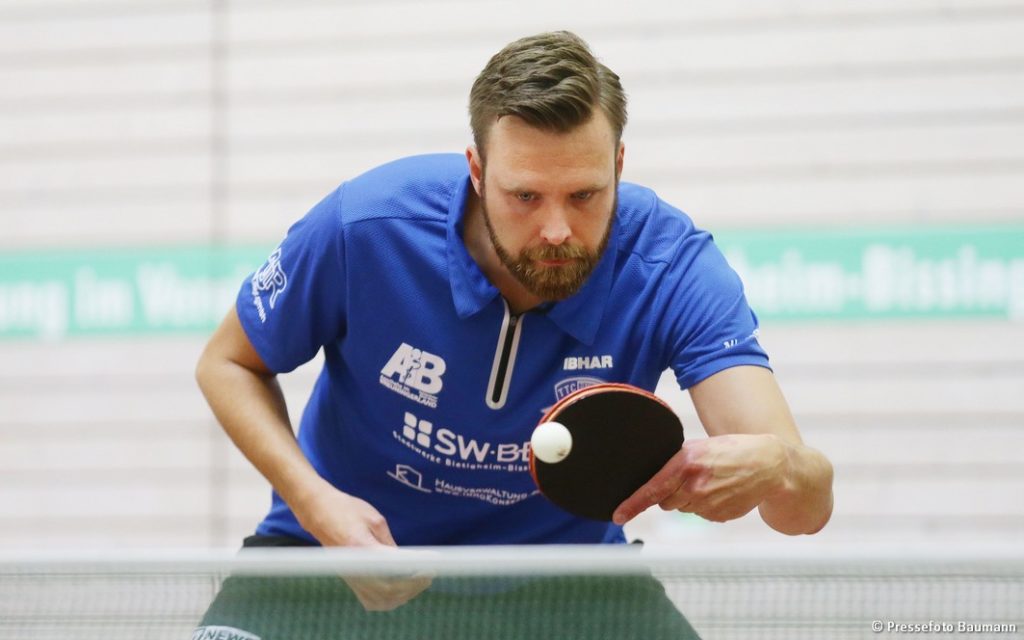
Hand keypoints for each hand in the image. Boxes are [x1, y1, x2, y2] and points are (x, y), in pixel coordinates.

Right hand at [295, 486, 431, 610]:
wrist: (319, 513)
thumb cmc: (347, 510)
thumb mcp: (375, 519)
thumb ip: (390, 543)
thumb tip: (406, 563)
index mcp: (360, 546)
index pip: (393, 564)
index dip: (416, 567)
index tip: (432, 562)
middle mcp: (354, 566)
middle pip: (390, 589)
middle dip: (414, 585)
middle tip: (429, 573)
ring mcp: (350, 576)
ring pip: (382, 600)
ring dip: (404, 595)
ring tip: (419, 581)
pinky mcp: (350, 580)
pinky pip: (372, 600)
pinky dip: (389, 600)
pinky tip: (401, 590)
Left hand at [612, 433, 789, 524]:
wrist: (768, 465)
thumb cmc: (730, 451)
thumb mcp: (700, 448)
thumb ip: (677, 463)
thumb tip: (655, 480)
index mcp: (685, 464)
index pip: (652, 489)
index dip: (632, 504)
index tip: (618, 515)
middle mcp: (694, 486)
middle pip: (666, 501)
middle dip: (672, 492)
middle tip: (692, 478)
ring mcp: (707, 504)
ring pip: (683, 508)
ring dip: (690, 498)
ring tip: (712, 482)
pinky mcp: (719, 516)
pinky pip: (701, 514)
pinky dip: (707, 506)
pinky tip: (722, 491)